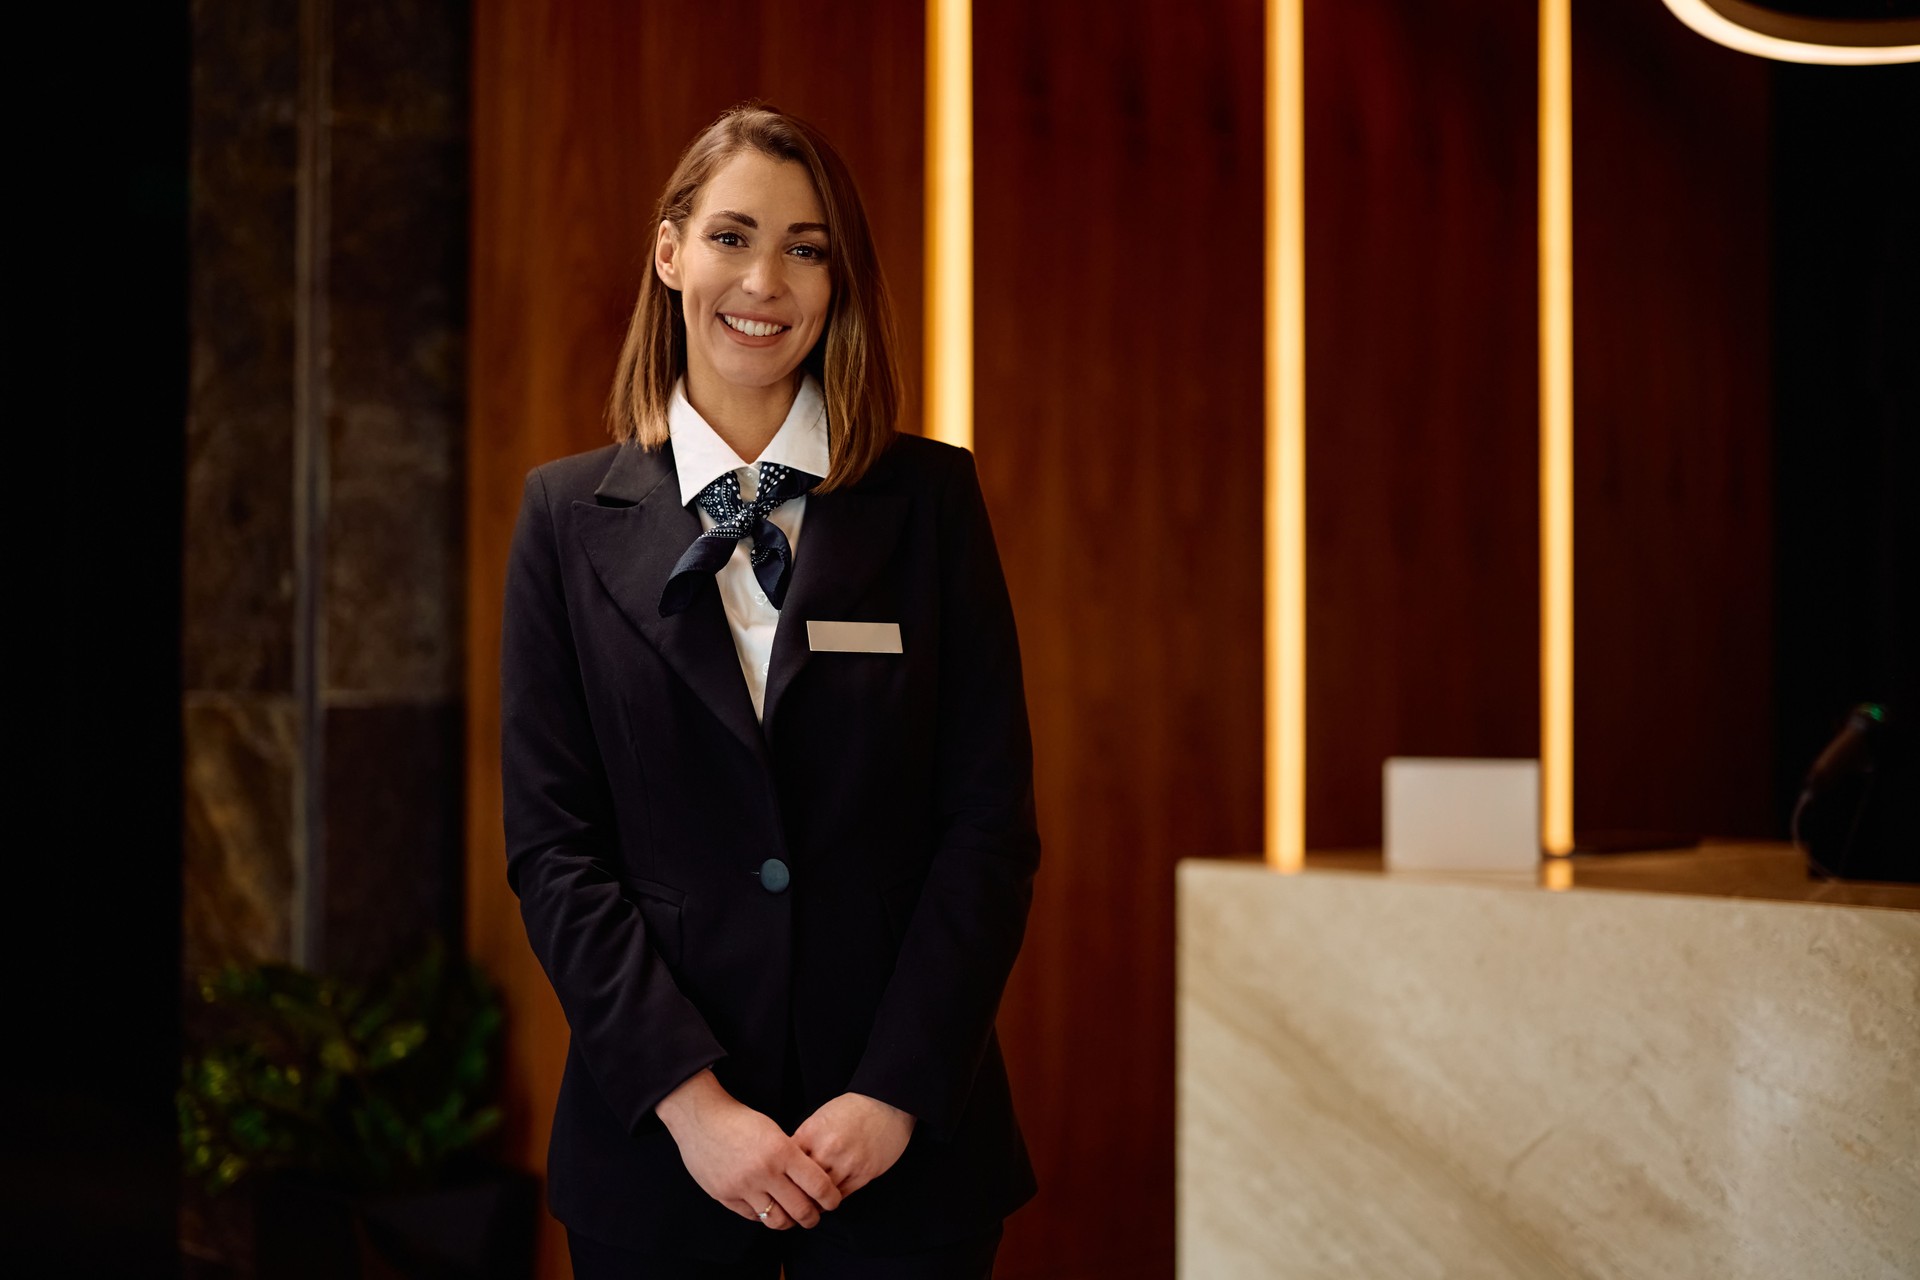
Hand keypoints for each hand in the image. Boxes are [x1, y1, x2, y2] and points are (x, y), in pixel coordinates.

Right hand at [656, 1070, 841, 1228]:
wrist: (701, 1119)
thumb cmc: (740, 1120)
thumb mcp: (774, 1131)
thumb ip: (792, 1157)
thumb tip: (811, 1182)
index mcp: (781, 1152)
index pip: (818, 1185)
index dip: (831, 1198)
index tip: (834, 1201)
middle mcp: (763, 1172)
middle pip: (800, 1210)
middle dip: (812, 1218)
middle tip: (815, 1216)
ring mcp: (742, 1187)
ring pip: (776, 1220)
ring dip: (788, 1222)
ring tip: (791, 1216)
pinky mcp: (725, 1196)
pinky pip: (753, 1216)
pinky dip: (764, 1215)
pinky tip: (768, 1207)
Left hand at [792, 1092, 915, 1197]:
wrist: (887, 1104)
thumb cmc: (852, 1109)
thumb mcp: (820, 1118)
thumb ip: (804, 1140)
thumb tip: (788, 1163)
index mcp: (812, 1132)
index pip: (786, 1163)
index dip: (781, 1175)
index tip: (779, 1183)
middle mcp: (827, 1149)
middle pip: (801, 1183)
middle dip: (794, 1193)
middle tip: (789, 1201)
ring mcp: (846, 1163)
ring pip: (821, 1194)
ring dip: (813, 1201)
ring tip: (806, 1205)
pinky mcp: (863, 1174)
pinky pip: (840, 1196)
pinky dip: (830, 1200)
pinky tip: (825, 1200)